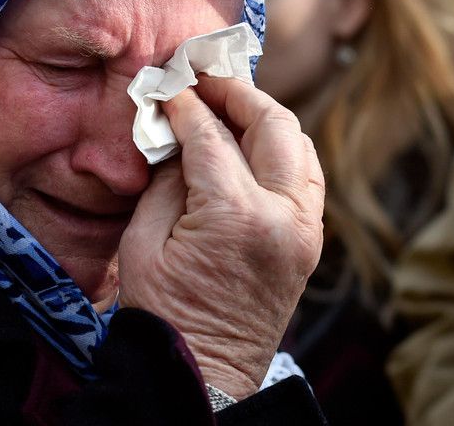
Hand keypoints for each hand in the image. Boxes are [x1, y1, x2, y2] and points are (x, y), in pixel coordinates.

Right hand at [117, 76, 324, 399]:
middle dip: (237, 93)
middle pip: (273, 125)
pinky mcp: (310, 242)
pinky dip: (283, 150)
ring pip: (301, 146)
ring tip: (230, 105)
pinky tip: (253, 144)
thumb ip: (167, 177)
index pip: (211, 135)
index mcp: (237, 216)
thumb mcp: (144, 240)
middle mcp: (284, 216)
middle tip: (206, 78)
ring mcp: (305, 230)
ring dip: (267, 117)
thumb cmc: (162, 312)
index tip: (169, 87)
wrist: (203, 375)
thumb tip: (179, 131)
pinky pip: (306, 177)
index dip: (185, 105)